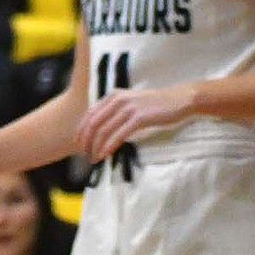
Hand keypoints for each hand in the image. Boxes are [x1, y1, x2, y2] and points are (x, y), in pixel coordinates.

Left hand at [75, 84, 195, 161]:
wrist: (176, 100)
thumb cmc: (153, 105)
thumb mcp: (130, 104)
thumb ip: (116, 112)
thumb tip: (102, 129)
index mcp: (112, 96)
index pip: (90, 113)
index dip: (81, 129)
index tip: (78, 143)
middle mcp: (117, 99)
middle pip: (94, 122)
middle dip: (86, 140)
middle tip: (83, 154)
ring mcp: (128, 108)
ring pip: (105, 129)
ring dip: (96, 146)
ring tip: (94, 158)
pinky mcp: (139, 117)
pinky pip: (119, 134)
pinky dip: (109, 146)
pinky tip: (105, 155)